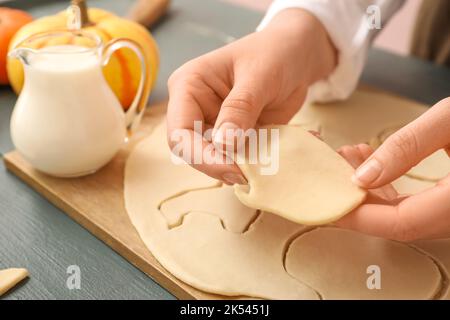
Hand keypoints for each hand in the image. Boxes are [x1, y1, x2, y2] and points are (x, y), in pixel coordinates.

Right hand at [167, 9, 336, 183]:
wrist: (296, 55)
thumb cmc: (274, 53)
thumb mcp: (259, 76)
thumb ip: (240, 108)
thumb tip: (223, 145)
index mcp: (189, 86)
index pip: (180, 130)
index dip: (202, 155)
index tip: (234, 169)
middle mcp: (195, 108)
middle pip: (192, 151)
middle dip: (218, 166)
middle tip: (248, 176)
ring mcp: (213, 124)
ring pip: (214, 160)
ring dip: (239, 168)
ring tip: (267, 167)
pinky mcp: (233, 137)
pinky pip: (239, 158)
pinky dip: (256, 164)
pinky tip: (278, 159)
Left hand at [336, 98, 449, 240]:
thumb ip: (406, 148)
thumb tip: (362, 176)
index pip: (399, 223)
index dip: (358, 216)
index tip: (326, 204)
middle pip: (397, 223)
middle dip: (358, 201)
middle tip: (330, 175)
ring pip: (404, 215)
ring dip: (370, 192)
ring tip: (348, 157)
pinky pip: (415, 204)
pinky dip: (388, 187)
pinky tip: (371, 161)